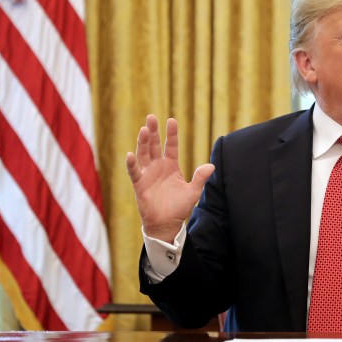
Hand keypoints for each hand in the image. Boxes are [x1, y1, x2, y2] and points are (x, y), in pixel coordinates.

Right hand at [126, 116, 214, 243]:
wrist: (167, 224)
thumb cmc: (179, 208)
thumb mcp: (193, 192)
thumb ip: (200, 178)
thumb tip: (211, 165)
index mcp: (171, 166)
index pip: (171, 146)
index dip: (171, 134)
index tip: (172, 120)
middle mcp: (158, 167)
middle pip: (154, 146)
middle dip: (153, 132)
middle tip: (151, 117)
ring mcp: (148, 174)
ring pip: (144, 154)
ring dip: (143, 142)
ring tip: (144, 130)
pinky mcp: (139, 184)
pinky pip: (134, 172)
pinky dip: (131, 164)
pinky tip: (130, 154)